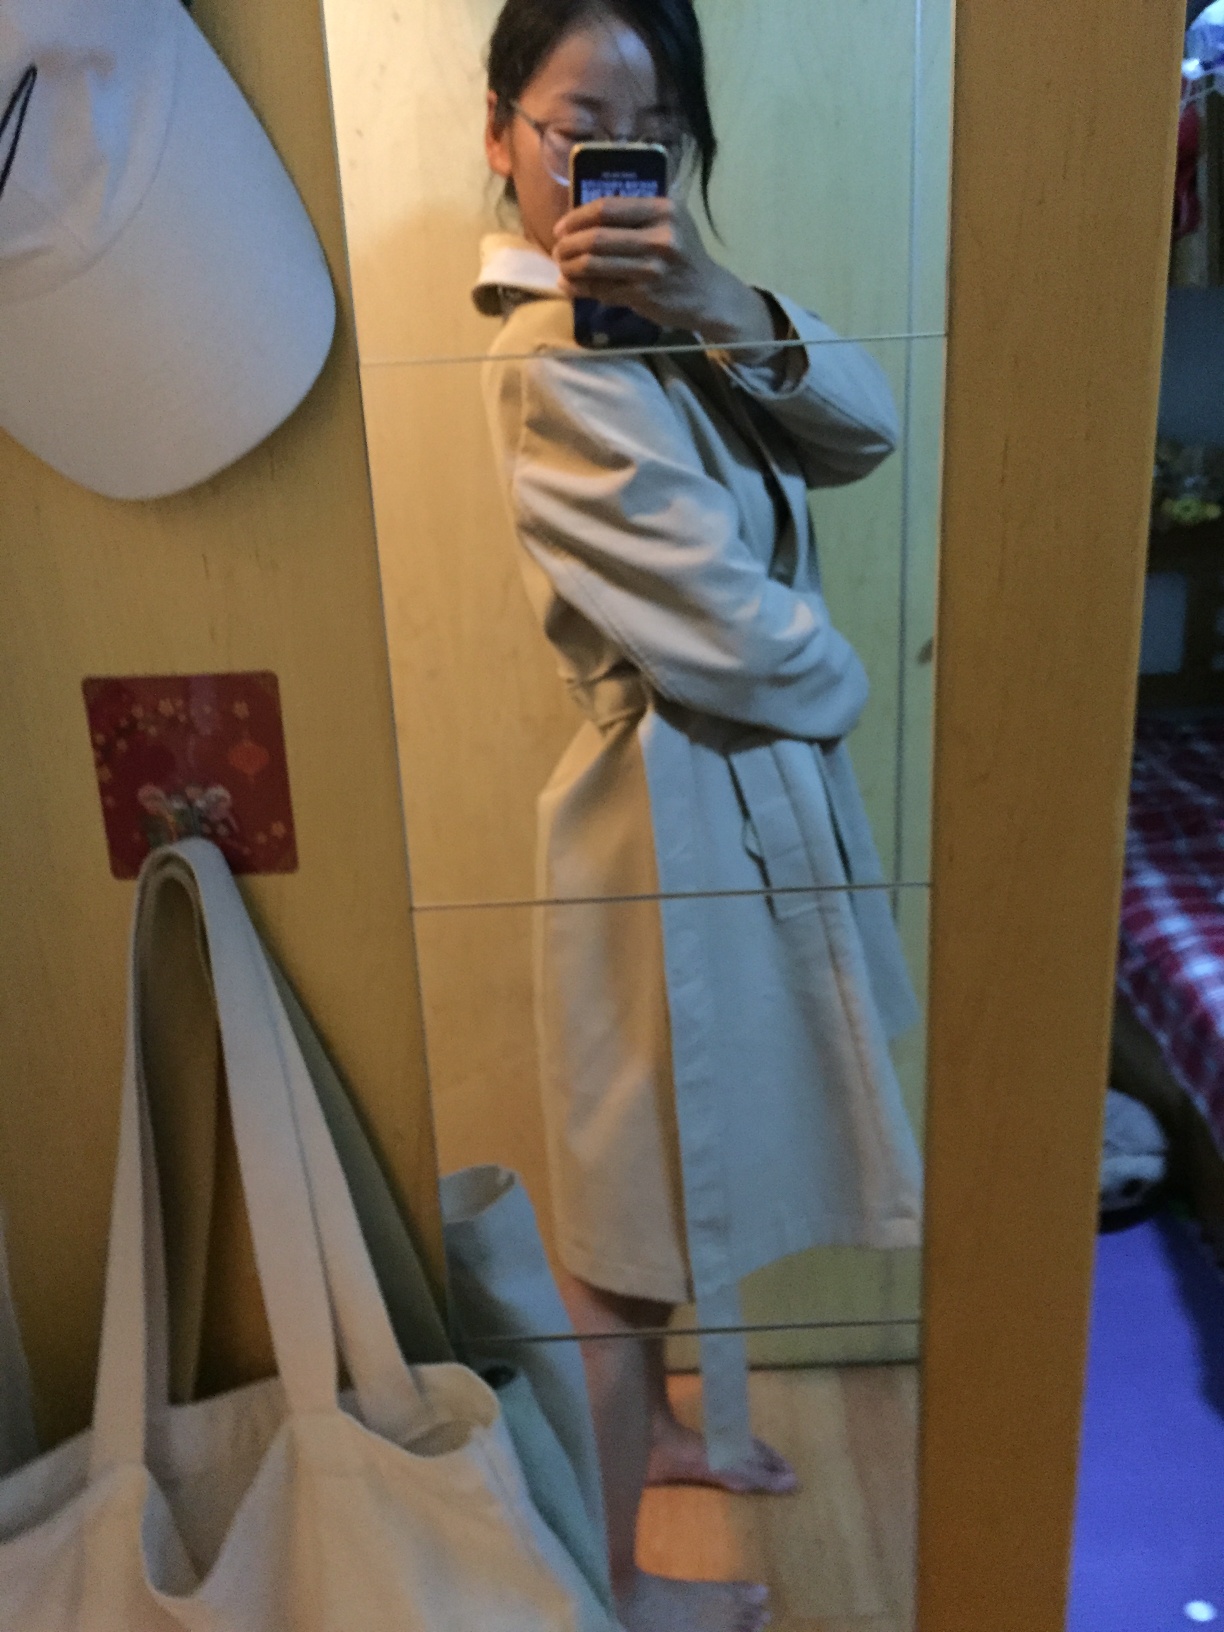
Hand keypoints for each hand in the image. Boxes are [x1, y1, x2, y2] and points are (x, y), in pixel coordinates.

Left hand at [552, 196, 779, 346]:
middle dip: (568, 244)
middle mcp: (659, 237)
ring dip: (569, 266)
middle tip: (558, 250)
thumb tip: (585, 216)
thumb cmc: (684, 256)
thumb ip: (637, 213)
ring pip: (594, 264)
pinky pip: (601, 289)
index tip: (562, 227)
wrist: (708, 294)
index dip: (576, 217)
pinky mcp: (644, 295)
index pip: (606, 208)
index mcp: (663, 210)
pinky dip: (580, 288)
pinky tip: (570, 285)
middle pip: (596, 237)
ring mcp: (651, 269)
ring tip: (562, 266)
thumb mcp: (672, 222)